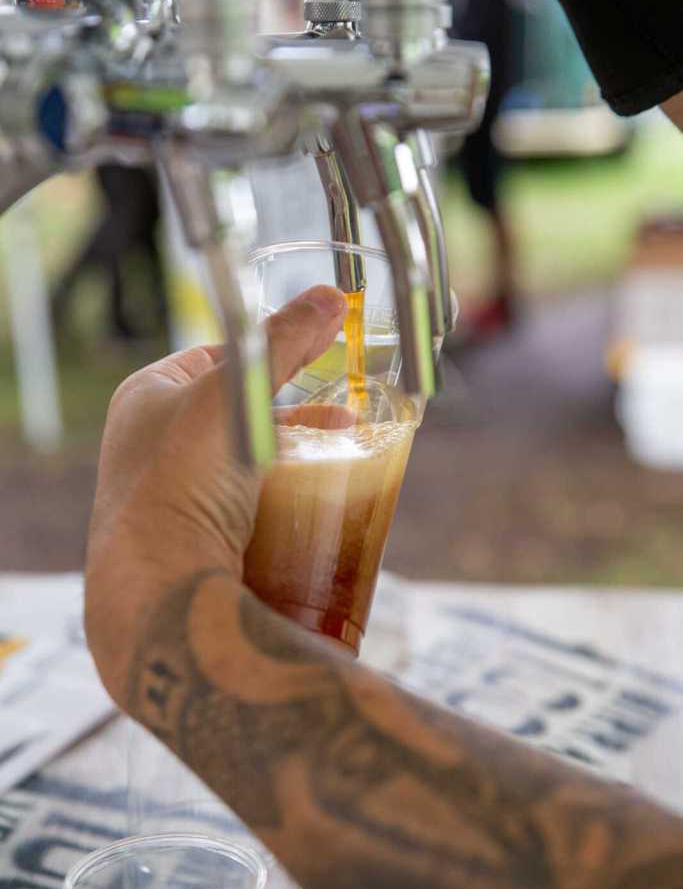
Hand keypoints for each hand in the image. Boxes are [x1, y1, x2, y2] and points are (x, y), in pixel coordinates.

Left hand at [85, 285, 346, 703]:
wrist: (161, 591)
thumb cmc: (183, 481)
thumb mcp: (235, 395)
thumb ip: (282, 343)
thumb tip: (330, 297)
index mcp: (146, 397)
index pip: (214, 356)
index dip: (266, 352)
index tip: (314, 354)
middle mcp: (150, 443)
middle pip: (237, 410)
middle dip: (294, 411)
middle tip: (344, 411)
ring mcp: (169, 494)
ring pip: (246, 459)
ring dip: (295, 454)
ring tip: (346, 452)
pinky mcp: (194, 537)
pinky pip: (247, 504)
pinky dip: (283, 495)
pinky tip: (316, 503)